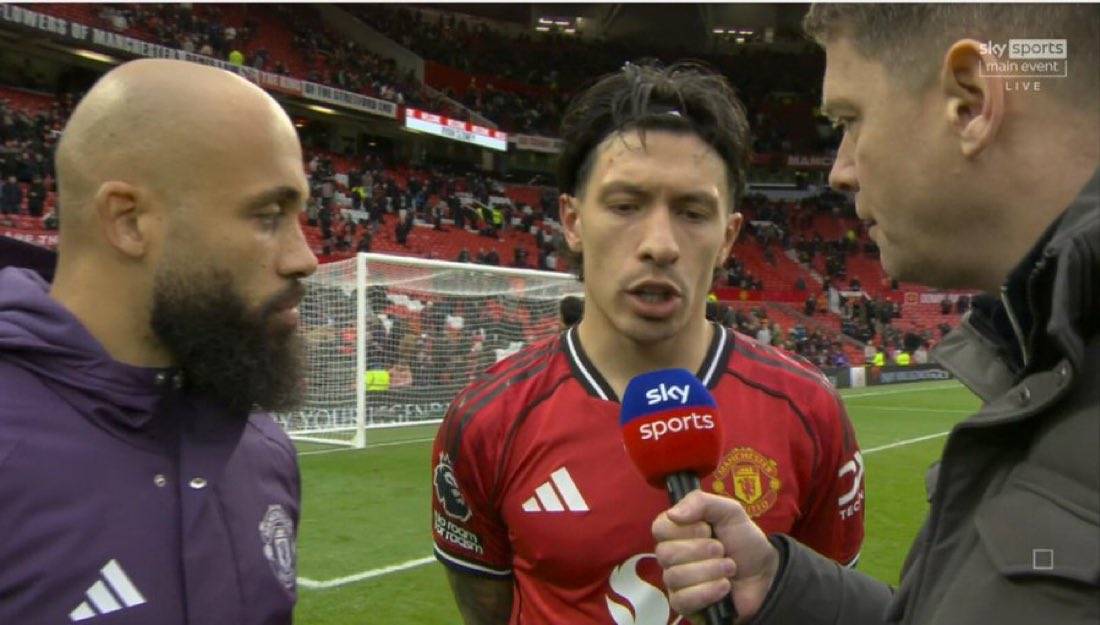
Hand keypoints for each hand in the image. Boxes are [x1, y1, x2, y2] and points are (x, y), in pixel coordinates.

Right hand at [652, 490, 779, 623]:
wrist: (764, 574)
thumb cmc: (743, 540)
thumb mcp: (729, 511)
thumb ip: (701, 502)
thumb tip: (673, 514)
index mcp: (677, 530)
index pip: (659, 528)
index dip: (684, 529)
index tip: (707, 529)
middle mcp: (671, 555)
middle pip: (665, 553)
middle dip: (701, 550)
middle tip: (722, 549)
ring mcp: (675, 581)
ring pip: (675, 576)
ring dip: (710, 570)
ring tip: (730, 568)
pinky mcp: (683, 604)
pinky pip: (682, 599)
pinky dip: (708, 591)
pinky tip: (725, 586)